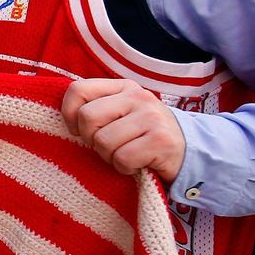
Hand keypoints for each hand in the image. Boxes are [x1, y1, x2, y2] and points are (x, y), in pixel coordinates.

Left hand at [61, 79, 186, 183]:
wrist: (190, 151)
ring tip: (125, 155)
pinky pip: (122, 158)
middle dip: (91, 139)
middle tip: (108, 146)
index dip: (69, 115)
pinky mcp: (161, 141)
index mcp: (123, 87)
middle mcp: (138, 97)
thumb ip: (97, 108)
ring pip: (104, 141)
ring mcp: (151, 117)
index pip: (78, 90)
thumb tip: (64, 120)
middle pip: (87, 118)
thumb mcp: (122, 114)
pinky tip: (137, 164)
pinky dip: (125, 168)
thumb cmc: (143, 135)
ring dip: (109, 157)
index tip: (78, 131)